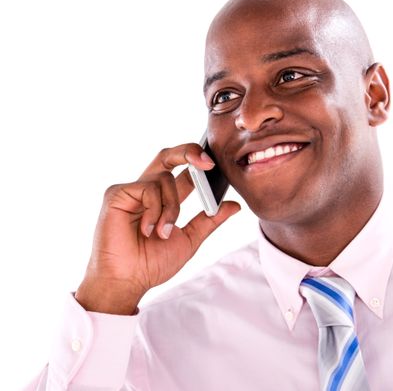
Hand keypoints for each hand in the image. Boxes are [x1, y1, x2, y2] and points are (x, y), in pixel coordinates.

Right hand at [75, 144, 239, 313]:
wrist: (128, 281)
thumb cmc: (152, 263)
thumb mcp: (189, 240)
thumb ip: (209, 221)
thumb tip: (234, 205)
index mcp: (163, 199)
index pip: (183, 172)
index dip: (199, 163)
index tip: (216, 166)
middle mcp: (147, 190)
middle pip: (168, 156)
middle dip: (188, 151)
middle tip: (207, 162)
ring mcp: (131, 191)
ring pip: (164, 178)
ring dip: (171, 208)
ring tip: (163, 233)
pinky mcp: (117, 194)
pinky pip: (147, 189)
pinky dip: (154, 210)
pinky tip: (146, 229)